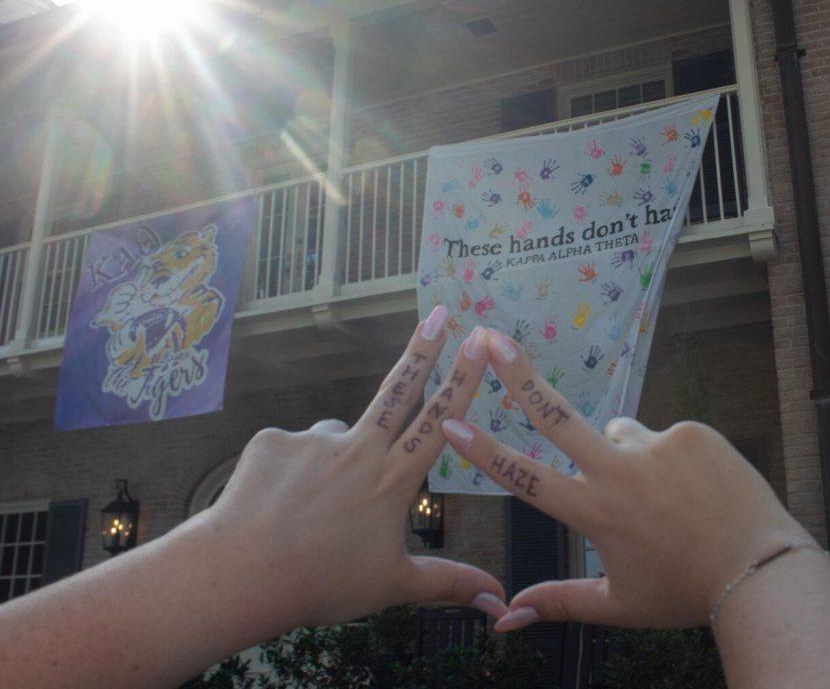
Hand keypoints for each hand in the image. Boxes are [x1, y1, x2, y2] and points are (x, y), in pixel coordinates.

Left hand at [195, 310, 508, 629]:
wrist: (241, 575)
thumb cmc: (321, 582)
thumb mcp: (394, 586)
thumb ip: (449, 584)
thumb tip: (501, 603)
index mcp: (392, 480)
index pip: (441, 421)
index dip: (465, 379)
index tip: (483, 342)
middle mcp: (358, 450)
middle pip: (399, 389)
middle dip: (424, 348)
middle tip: (439, 313)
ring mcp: (314, 440)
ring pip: (335, 437)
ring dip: (333, 459)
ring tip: (310, 511)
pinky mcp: (273, 440)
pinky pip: (289, 450)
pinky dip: (288, 473)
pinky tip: (275, 505)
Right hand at [439, 330, 808, 630]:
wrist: (760, 569)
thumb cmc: (684, 592)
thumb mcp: (618, 603)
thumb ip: (558, 601)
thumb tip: (502, 621)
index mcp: (596, 511)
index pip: (527, 477)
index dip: (483, 451)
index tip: (450, 422)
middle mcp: (620, 470)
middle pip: (557, 415)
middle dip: (518, 374)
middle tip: (490, 338)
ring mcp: (658, 446)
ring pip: (622, 434)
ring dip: (624, 454)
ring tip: (662, 498)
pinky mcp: (691, 432)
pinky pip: (664, 437)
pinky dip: (668, 457)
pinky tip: (693, 489)